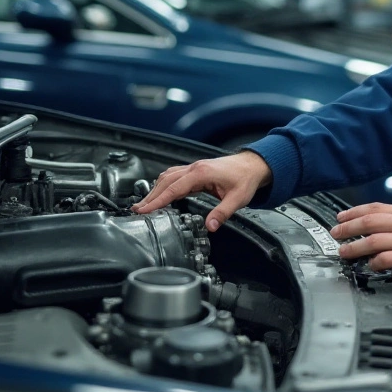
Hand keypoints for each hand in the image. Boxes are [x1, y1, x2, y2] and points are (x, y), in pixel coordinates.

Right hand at [131, 150, 272, 230]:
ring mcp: (193, 167)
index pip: (173, 189)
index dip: (156, 200)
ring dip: (155, 190)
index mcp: (201, 173)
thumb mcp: (237, 199)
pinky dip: (163, 185)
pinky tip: (160, 192)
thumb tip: (210, 227)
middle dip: (150, 196)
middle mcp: (194, 168)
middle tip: (137, 210)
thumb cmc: (246, 178)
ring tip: (144, 204)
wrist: (254, 164)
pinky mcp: (195, 170)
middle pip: (165, 182)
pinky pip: (174, 176)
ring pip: (167, 177)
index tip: (143, 210)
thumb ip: (222, 213)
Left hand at [330, 203, 391, 286]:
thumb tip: (384, 227)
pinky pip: (385, 258)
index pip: (376, 207)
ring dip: (354, 246)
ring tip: (344, 252)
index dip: (355, 212)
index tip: (342, 217)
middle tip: (336, 233)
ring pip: (372, 240)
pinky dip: (373, 262)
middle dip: (348, 227)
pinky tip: (369, 265)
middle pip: (369, 221)